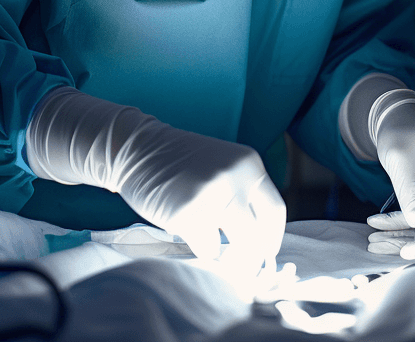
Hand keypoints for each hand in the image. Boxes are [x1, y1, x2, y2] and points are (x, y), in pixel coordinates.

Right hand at [114, 119, 286, 273]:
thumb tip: (259, 245)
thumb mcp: (222, 168)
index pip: (275, 212)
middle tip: (237, 265)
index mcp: (249, 164)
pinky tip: (184, 225)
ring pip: (235, 248)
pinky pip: (207, 248)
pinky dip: (200, 246)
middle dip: (249, 258)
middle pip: (257, 237)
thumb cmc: (181, 164)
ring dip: (224, 254)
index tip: (264, 254)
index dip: (271, 239)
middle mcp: (236, 178)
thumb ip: (242, 195)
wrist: (139, 148)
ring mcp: (213, 195)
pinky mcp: (189, 213)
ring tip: (206, 236)